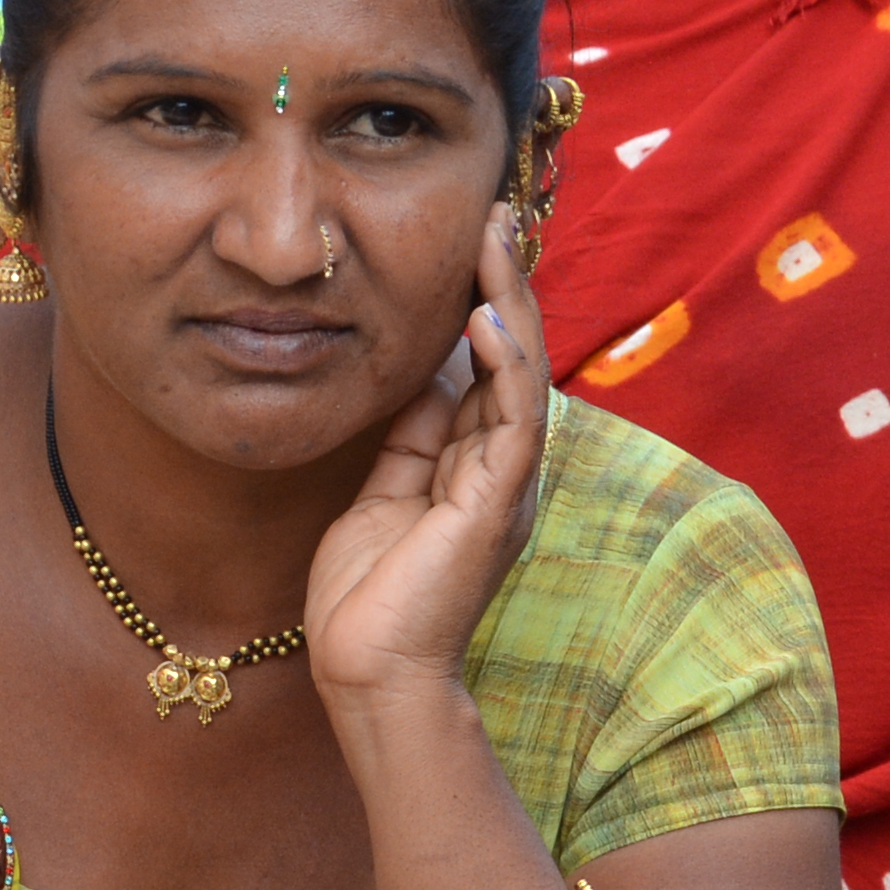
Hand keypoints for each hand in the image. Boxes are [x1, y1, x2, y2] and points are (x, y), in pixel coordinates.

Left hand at [308, 211, 553, 722]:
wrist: (370, 676)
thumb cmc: (367, 602)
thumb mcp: (381, 497)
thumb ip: (408, 442)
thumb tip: (420, 378)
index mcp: (475, 468)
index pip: (487, 367)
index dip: (483, 302)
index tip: (470, 240)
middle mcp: (502, 470)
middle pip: (513, 357)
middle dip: (504, 282)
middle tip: (494, 213)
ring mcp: (505, 485)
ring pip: (521, 374)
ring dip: (510, 301)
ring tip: (496, 236)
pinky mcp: (496, 504)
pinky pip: (512, 420)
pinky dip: (503, 364)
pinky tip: (484, 317)